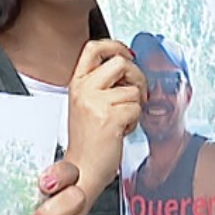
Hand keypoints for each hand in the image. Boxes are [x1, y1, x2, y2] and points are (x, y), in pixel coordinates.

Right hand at [65, 39, 146, 199]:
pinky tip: (121, 130)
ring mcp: (95, 103)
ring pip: (133, 89)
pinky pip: (137, 109)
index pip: (93, 48)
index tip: (128, 54)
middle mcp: (84, 89)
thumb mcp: (87, 104)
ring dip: (135, 106)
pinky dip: (135, 122)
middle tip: (136, 94)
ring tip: (122, 120)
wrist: (82, 169)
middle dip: (137, 77)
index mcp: (77, 83)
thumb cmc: (88, 141)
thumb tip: (128, 66)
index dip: (115, 46)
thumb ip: (102, 84)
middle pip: (121, 62)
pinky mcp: (109, 118)